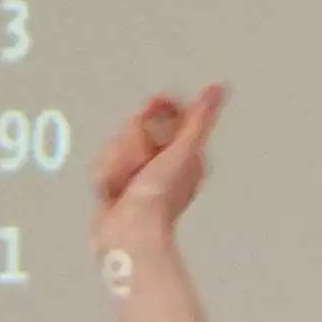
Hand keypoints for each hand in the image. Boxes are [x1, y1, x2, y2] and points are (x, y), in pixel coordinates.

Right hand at [89, 84, 226, 255]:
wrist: (128, 231)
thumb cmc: (158, 198)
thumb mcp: (183, 150)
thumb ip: (199, 119)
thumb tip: (218, 90)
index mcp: (185, 152)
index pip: (166, 113)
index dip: (153, 112)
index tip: (149, 114)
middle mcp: (163, 162)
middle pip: (136, 128)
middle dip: (131, 144)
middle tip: (139, 165)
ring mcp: (139, 174)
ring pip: (117, 146)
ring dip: (117, 162)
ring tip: (125, 182)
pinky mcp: (118, 185)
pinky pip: (104, 166)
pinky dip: (106, 178)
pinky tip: (114, 191)